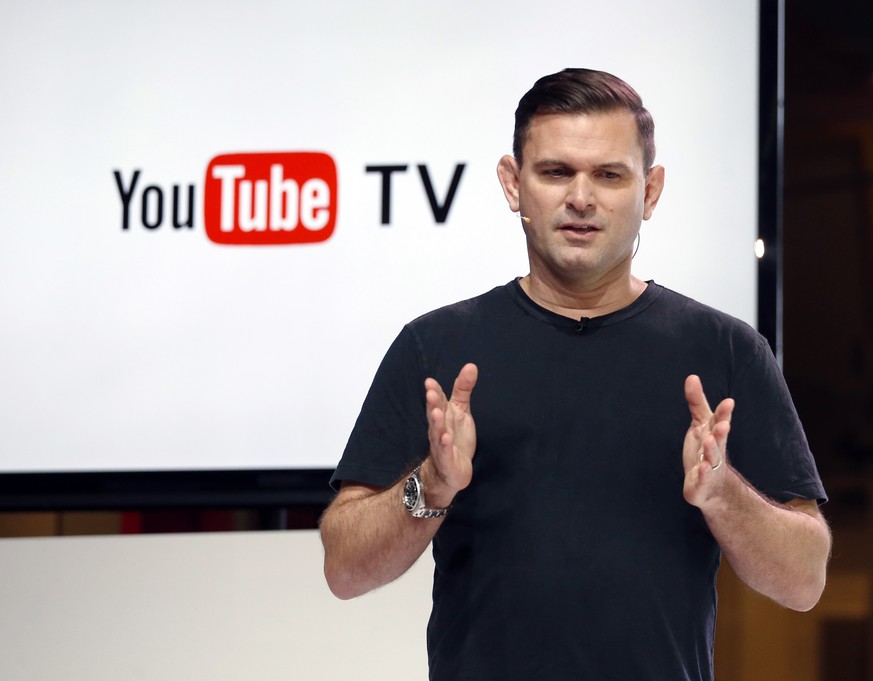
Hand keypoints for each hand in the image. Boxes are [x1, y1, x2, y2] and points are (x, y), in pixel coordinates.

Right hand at [421, 363, 478, 506]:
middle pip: (434, 415)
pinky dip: (445, 445)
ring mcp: (442, 445)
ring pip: (437, 432)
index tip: (429, 381)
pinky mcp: (448, 461)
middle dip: (432, 404)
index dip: (434, 392)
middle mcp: (439, 429)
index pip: (437, 402)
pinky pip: (445, 452)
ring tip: (436, 412)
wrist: (452, 471)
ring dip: (436, 423)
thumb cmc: (455, 438)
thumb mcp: (461, 410)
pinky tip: (446, 438)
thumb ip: (463, 389)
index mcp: (442, 416)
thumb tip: (471, 365)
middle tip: (430, 392)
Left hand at [683, 374, 733, 507]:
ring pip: (712, 458)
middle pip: (718, 440)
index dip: (723, 414)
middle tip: (723, 424)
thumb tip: (692, 376)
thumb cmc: (705, 450)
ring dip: (711, 450)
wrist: (712, 486)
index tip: (728, 402)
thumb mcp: (700, 424)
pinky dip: (702, 474)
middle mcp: (714, 450)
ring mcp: (709, 467)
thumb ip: (697, 402)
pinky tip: (701, 468)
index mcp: (714, 435)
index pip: (719, 422)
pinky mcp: (700, 483)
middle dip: (721, 432)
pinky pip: (702, 479)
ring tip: (709, 441)